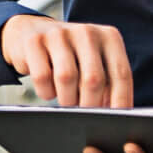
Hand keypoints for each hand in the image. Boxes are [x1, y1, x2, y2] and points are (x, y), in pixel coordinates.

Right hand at [1, 14, 133, 106]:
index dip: (120, 101)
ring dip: (67, 100)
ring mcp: (59, 34)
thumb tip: (114, 116)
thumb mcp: (94, 63)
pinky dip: (46, 91)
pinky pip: (42, 77)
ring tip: (67, 102)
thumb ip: (108, 85)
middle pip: (93, 79)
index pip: (121, 73)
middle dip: (90, 105)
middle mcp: (86, 32)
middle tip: (84, 117)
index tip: (115, 122)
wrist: (30, 31)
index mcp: (109, 37)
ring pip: (67, 78)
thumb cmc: (70, 57)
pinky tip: (48, 89)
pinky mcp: (34, 41)